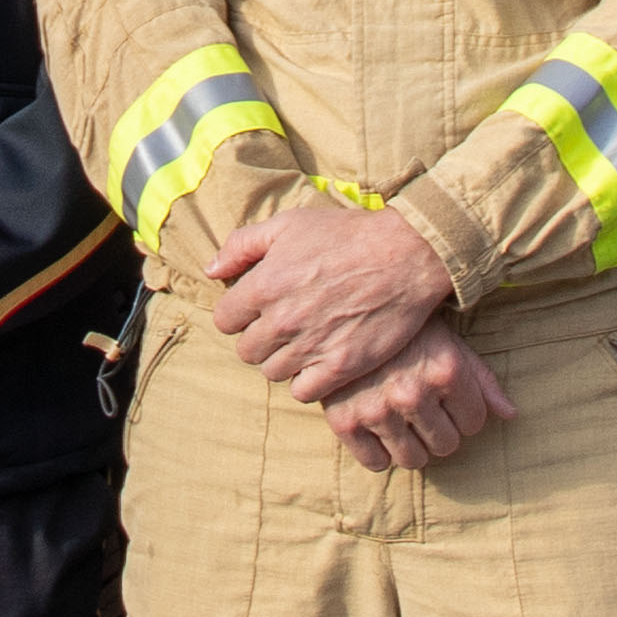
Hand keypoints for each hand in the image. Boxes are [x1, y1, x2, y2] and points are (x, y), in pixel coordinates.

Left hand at [208, 195, 455, 402]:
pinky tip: (320, 360)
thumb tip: (211, 269)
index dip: (239, 314)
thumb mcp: (289, 224)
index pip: (224, 321)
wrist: (405, 254)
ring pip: (272, 372)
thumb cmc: (346, 234)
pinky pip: (302, 392)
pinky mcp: (339, 367)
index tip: (257, 309)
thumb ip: (242, 245)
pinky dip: (307, 381)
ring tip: (303, 341)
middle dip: (260, 338)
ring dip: (283, 360)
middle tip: (284, 325)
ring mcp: (310, 347)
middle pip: (246, 351)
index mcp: (263, 286)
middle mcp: (281, 321)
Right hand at [323, 330, 515, 471]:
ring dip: (413, 446)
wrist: (341, 308)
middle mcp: (413, 393)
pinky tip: (379, 428)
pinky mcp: (345, 421)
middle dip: (441, 431)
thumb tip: (511, 414)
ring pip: (413, 460)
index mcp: (445, 370)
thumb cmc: (404, 325)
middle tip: (425, 411)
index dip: (465, 413)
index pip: (474, 422)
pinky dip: (380, 452)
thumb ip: (480, 378)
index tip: (449, 400)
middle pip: (446, 445)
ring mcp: (377, 409)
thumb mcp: (447, 340)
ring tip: (405, 422)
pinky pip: (376, 463)